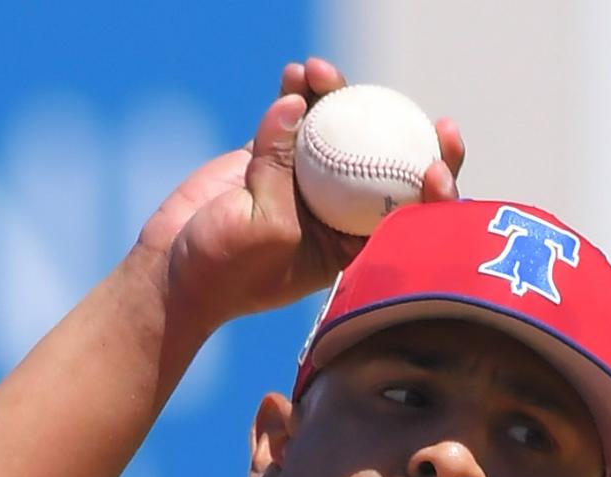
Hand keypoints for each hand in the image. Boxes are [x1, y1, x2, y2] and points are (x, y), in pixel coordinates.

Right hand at [136, 57, 464, 340]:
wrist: (172, 268)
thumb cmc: (225, 270)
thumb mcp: (267, 230)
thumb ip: (283, 169)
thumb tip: (298, 107)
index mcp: (352, 243)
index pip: (408, 213)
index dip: (437, 188)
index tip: (436, 164)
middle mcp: (339, 210)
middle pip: (386, 162)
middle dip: (407, 131)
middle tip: (420, 110)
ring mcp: (309, 180)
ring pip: (339, 130)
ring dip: (337, 95)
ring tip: (319, 72)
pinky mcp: (274, 158)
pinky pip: (294, 117)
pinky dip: (296, 93)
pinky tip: (294, 74)